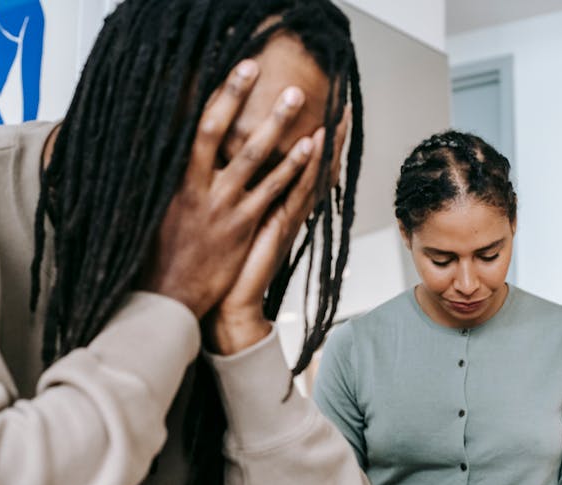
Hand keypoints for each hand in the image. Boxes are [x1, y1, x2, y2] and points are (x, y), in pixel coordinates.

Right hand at [139, 59, 315, 319]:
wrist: (170, 300)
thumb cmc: (157, 259)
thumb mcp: (149, 215)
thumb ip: (161, 184)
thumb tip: (158, 151)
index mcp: (175, 183)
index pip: (192, 129)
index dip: (212, 98)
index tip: (226, 73)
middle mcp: (200, 190)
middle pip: (220, 132)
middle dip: (239, 96)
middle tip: (256, 68)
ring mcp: (225, 208)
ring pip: (254, 157)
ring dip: (277, 125)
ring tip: (297, 96)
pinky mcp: (245, 228)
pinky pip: (275, 191)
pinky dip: (293, 167)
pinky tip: (310, 146)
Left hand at [205, 106, 350, 354]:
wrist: (228, 306)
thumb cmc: (222, 268)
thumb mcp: (228, 223)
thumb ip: (233, 197)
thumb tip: (219, 165)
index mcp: (273, 205)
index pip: (298, 164)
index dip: (313, 137)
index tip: (320, 108)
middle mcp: (284, 208)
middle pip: (314, 164)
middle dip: (330, 133)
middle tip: (342, 100)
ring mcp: (285, 216)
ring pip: (311, 172)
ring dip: (326, 140)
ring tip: (338, 110)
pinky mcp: (279, 226)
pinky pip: (298, 190)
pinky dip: (309, 165)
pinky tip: (316, 141)